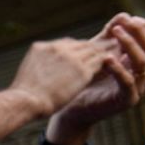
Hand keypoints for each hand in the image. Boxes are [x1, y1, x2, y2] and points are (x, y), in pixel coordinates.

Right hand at [8, 37, 127, 118]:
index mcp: (42, 47)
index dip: (78, 50)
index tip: (87, 55)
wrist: (26, 100)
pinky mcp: (82, 69)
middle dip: (95, 48)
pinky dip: (109, 62)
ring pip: (94, 51)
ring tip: (120, 52)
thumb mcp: (29, 72)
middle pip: (82, 45)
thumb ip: (40, 66)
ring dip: (106, 52)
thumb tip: (46, 71)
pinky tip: (119, 64)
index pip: (66, 44)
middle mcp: (58, 48)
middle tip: (111, 47)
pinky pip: (100, 62)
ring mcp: (71, 57)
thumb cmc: (24, 94)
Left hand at [50, 14, 144, 129]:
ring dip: (129, 44)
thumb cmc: (87, 80)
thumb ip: (110, 38)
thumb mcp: (98, 55)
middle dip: (138, 32)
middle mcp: (143, 73)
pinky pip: (128, 82)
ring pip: (143, 62)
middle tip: (119, 25)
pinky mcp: (126, 100)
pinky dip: (118, 68)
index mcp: (140, 62)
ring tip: (114, 34)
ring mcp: (137, 87)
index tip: (128, 18)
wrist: (74, 109)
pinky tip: (107, 59)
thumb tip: (123, 15)